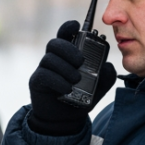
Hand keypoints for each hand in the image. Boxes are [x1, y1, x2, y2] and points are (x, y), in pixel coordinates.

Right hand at [27, 20, 116, 135]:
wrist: (65, 119)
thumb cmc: (80, 97)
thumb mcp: (99, 86)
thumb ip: (105, 74)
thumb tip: (107, 65)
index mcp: (68, 54)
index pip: (65, 34)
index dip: (68, 27)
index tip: (77, 26)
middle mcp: (54, 58)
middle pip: (55, 43)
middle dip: (69, 49)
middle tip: (81, 61)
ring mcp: (44, 69)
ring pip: (49, 59)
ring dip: (65, 68)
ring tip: (76, 80)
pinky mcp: (37, 81)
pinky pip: (44, 75)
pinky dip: (58, 81)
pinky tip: (66, 89)